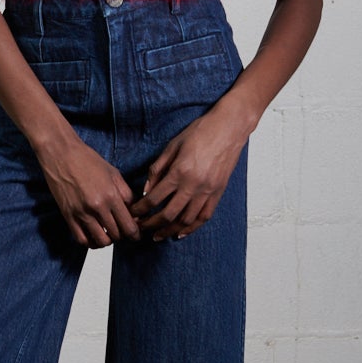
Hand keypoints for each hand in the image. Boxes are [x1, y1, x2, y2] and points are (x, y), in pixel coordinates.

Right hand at [35, 132, 141, 247]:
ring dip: (107, 240)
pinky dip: (90, 242)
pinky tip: (94, 235)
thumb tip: (134, 211)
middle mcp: (97, 207)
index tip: (136, 234)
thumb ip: (126, 193)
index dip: (135, 234)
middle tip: (122, 229)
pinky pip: (81, 239)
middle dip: (122, 235)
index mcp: (111, 195)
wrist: (61, 153)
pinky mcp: (68, 216)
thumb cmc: (87, 160)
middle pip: (116, 235)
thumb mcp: (113, 173)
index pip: (129, 226)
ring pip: (100, 241)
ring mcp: (81, 213)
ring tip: (108, 233)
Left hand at [129, 104, 248, 241]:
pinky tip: (180, 232)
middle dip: (151, 224)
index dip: (140, 209)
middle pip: (168, 214)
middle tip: (141, 228)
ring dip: (170, 230)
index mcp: (179, 172)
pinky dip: (191, 228)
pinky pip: (204, 217)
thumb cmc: (200, 132)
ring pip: (186, 220)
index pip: (154, 198)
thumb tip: (146, 190)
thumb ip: (158, 169)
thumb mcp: (172, 146)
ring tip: (158, 234)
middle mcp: (194, 185)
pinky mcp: (218, 193)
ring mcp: (208, 191)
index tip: (133, 213)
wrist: (229, 128)